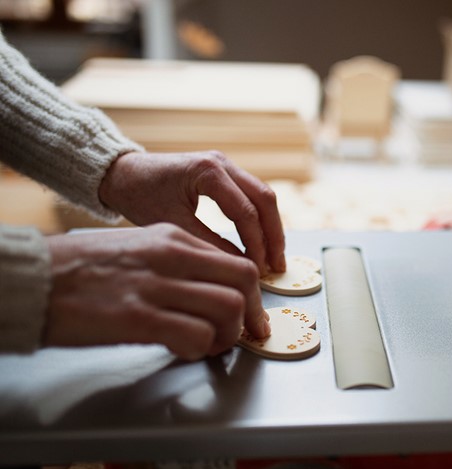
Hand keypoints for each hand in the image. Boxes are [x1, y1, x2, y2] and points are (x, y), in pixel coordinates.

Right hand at [43, 224, 268, 359]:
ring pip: (229, 307)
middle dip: (252, 313)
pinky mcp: (138, 318)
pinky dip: (200, 349)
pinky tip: (184, 350)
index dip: (253, 295)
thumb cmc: (79, 269)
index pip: (236, 262)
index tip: (252, 314)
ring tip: (211, 345)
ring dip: (229, 335)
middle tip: (244, 334)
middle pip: (244, 280)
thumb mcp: (137, 248)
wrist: (33, 279)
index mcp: (172, 238)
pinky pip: (197, 335)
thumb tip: (209, 289)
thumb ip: (176, 263)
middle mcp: (170, 256)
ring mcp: (155, 285)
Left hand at [98, 151, 285, 274]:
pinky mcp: (225, 173)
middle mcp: (223, 163)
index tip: (258, 270)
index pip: (246, 212)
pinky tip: (261, 243)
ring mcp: (226, 166)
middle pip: (266, 199)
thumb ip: (208, 243)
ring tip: (274, 258)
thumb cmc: (139, 195)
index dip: (256, 244)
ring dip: (271, 228)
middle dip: (274, 236)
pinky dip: (260, 220)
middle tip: (278, 266)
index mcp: (208, 172)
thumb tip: (239, 266)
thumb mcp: (172, 223)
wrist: (122, 173)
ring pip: (264, 197)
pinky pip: (252, 196)